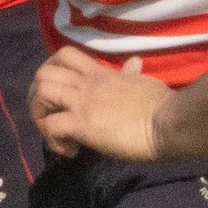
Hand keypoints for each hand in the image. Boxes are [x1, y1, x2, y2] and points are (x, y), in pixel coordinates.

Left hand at [28, 47, 171, 160]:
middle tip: (51, 115)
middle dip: (38, 95)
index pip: (65, 56)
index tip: (63, 93)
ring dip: (40, 116)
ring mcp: (82, 103)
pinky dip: (53, 141)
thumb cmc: (161, 103)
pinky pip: (51, 127)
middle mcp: (86, 84)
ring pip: (41, 94)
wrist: (168, 121)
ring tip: (54, 133)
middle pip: (43, 73)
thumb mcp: (142, 80)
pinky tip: (69, 151)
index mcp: (100, 72)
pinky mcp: (82, 124)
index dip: (54, 72)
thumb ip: (132, 73)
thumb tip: (134, 62)